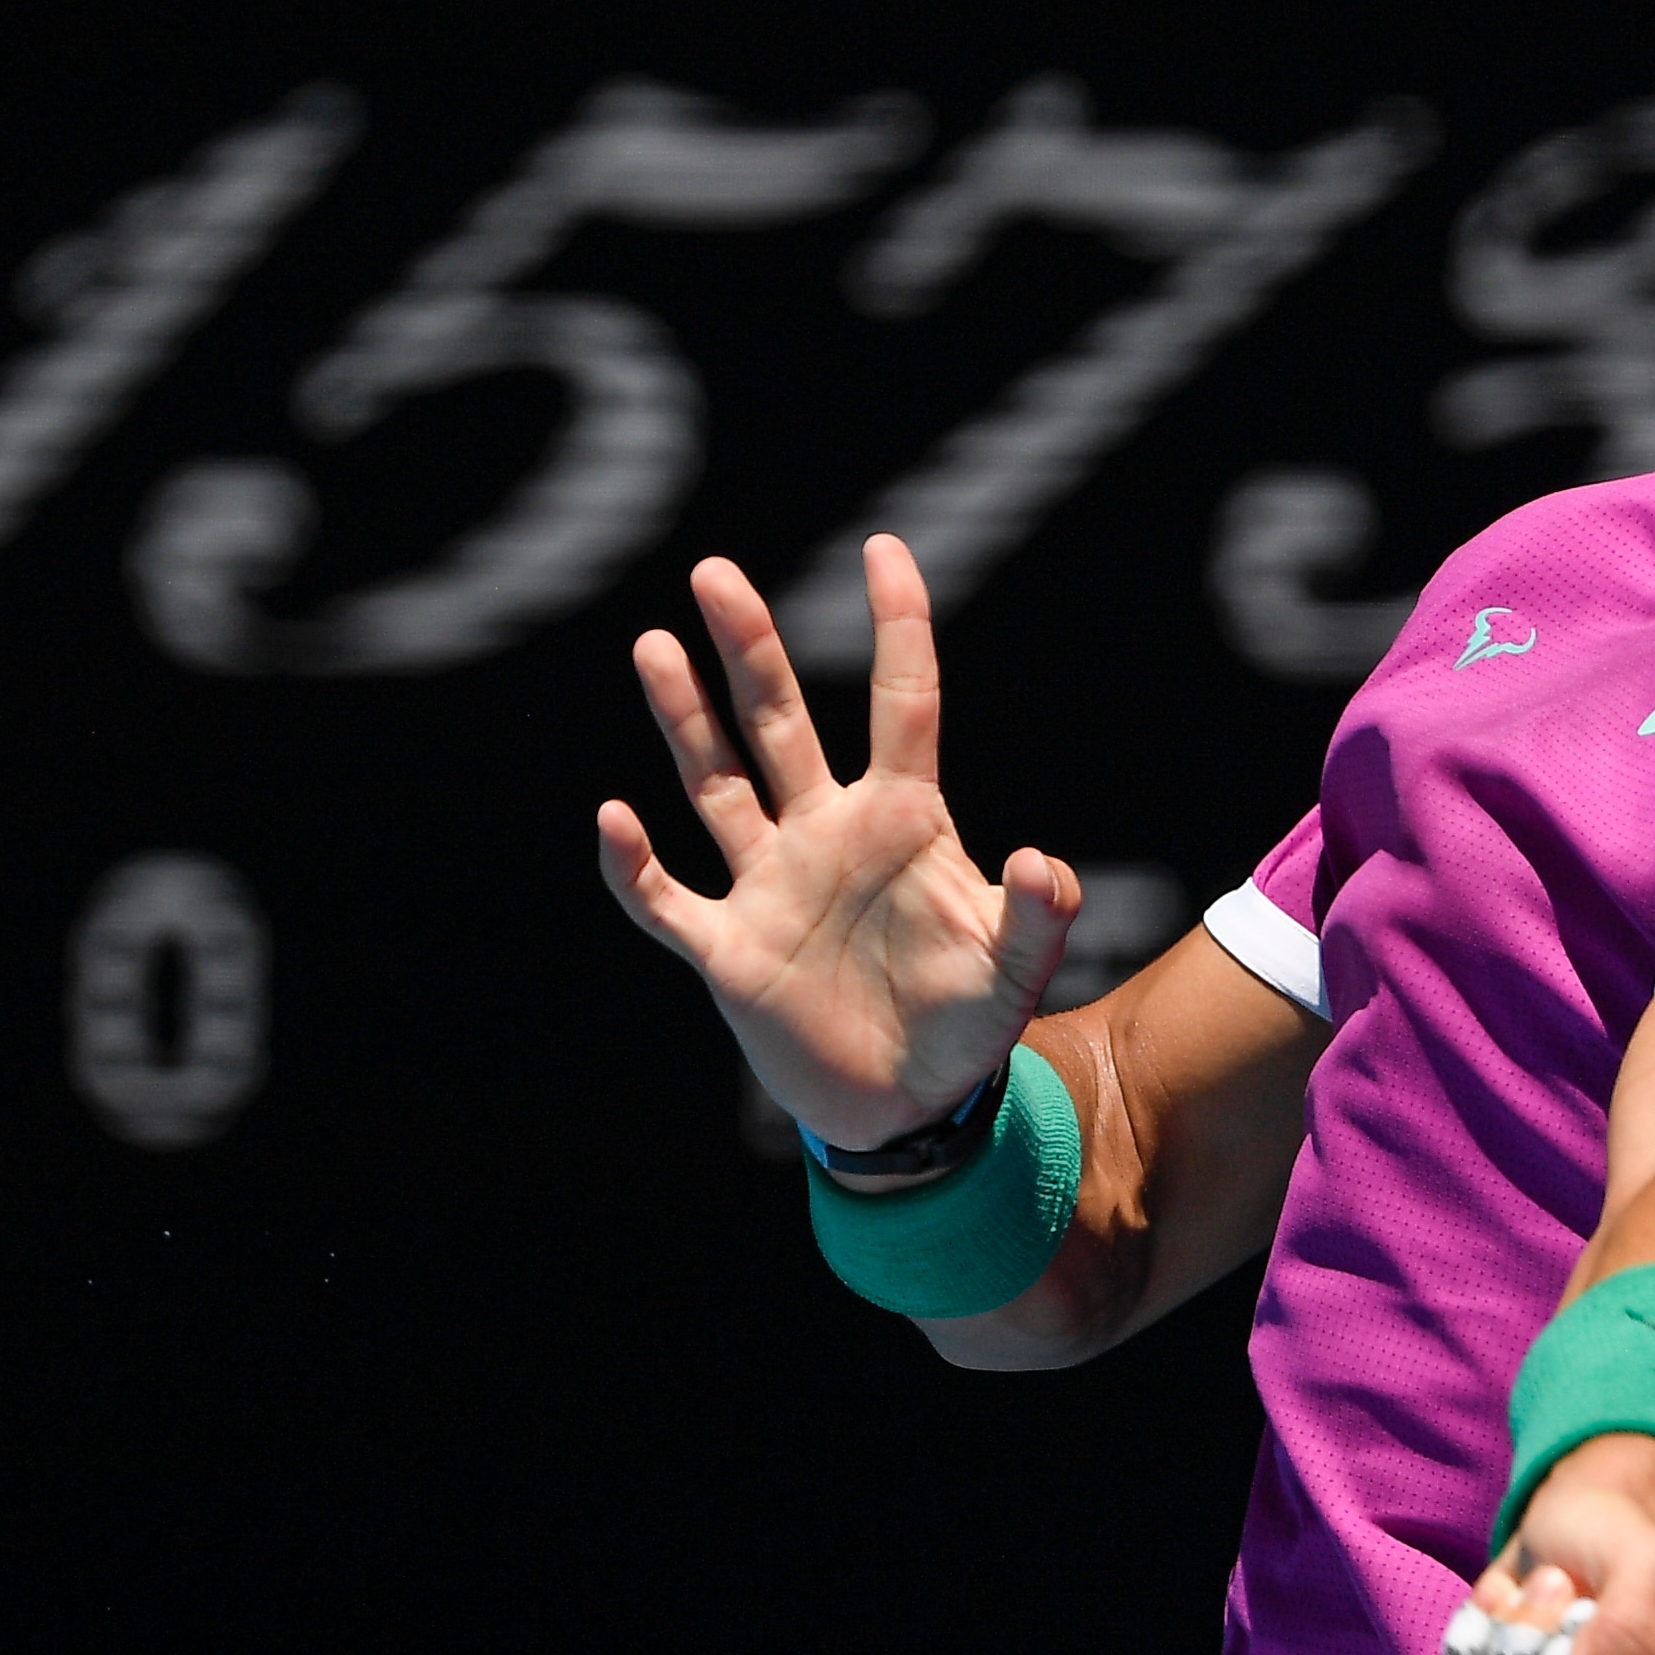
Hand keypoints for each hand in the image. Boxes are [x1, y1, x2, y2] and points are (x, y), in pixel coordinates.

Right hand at [596, 535, 1080, 1151]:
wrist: (906, 1107)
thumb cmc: (964, 1027)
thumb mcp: (1014, 974)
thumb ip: (1036, 917)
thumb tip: (1041, 861)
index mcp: (902, 821)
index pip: (900, 703)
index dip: (896, 625)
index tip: (883, 547)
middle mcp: (825, 833)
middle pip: (780, 721)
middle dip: (749, 649)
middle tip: (716, 574)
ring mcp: (769, 885)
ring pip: (715, 782)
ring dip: (684, 719)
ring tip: (655, 644)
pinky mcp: (727, 948)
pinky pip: (666, 898)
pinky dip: (636, 864)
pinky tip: (613, 818)